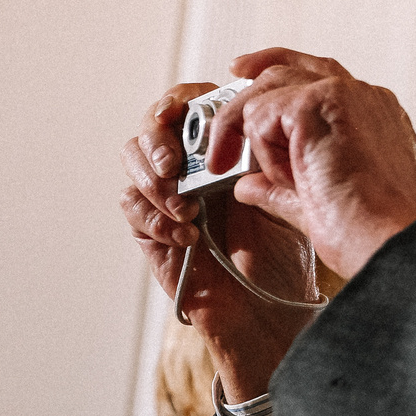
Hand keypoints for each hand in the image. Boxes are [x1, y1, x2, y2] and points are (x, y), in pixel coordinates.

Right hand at [121, 82, 320, 398]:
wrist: (268, 313)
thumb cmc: (284, 256)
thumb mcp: (282, 196)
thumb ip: (260, 157)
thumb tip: (247, 118)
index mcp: (223, 148)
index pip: (188, 104)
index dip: (179, 102)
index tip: (183, 112)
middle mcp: (191, 166)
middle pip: (151, 126)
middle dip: (157, 140)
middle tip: (175, 165)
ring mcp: (168, 196)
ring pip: (133, 161)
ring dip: (156, 182)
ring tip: (188, 210)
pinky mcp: (151, 229)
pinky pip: (131, 205)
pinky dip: (154, 217)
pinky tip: (186, 235)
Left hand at [205, 49, 415, 280]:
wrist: (387, 240)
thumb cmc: (370, 231)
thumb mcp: (317, 201)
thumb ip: (280, 185)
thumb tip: (247, 184)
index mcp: (374, 114)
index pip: (321, 76)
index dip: (279, 72)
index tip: (246, 75)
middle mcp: (364, 95)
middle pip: (290, 69)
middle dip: (248, 82)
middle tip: (221, 115)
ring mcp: (341, 94)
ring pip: (268, 90)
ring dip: (251, 135)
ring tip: (253, 174)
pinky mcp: (315, 103)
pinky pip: (261, 117)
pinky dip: (262, 153)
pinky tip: (287, 179)